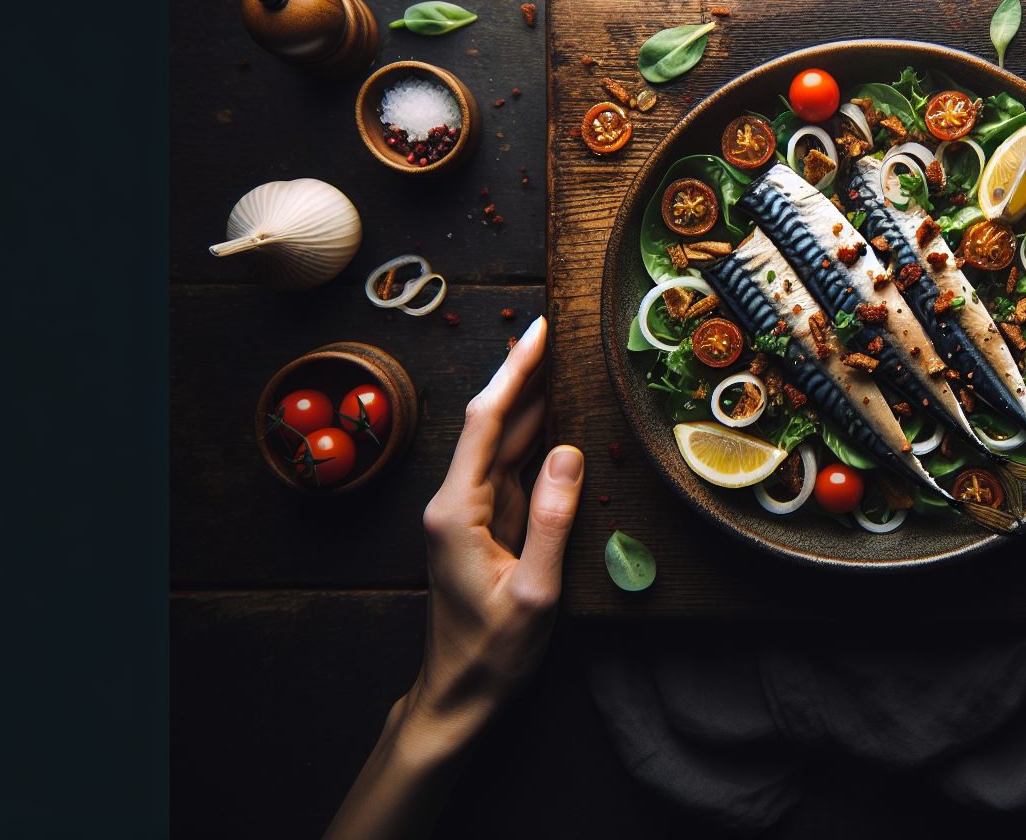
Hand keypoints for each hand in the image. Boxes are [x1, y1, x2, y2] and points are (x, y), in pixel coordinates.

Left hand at [326, 317, 582, 839]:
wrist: (459, 693)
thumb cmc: (492, 652)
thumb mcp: (535, 592)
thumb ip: (553, 521)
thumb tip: (570, 452)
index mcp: (457, 511)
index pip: (486, 424)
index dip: (513, 374)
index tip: (538, 333)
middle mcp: (456, 503)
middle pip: (492, 424)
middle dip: (525, 376)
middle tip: (561, 333)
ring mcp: (469, 513)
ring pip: (503, 445)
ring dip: (532, 404)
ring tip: (565, 363)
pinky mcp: (485, 526)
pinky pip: (513, 471)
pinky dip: (536, 441)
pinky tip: (559, 420)